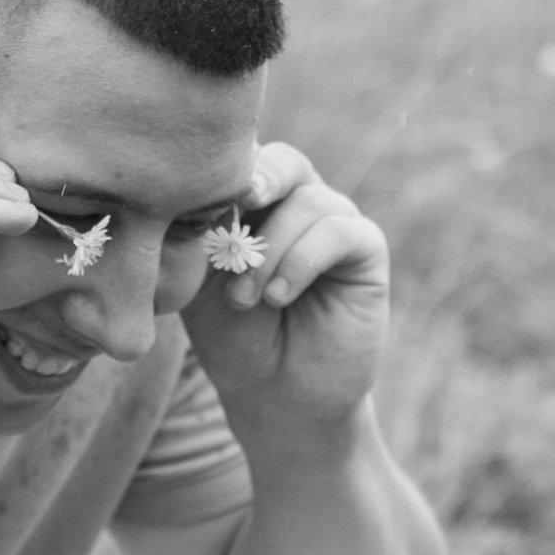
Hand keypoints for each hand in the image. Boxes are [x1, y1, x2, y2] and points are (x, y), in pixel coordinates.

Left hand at [187, 142, 388, 445]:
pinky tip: (279, 296)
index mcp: (258, 202)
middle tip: (237, 206)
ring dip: (270, 250)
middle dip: (258, 180)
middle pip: (284, 162)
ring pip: (308, 201)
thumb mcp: (199, 283)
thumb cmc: (233, 338)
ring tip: (244, 299)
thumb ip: (197, 235)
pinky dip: (303, 260)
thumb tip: (187, 193)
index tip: (195, 192)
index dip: (224, 169)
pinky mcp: (367, 252)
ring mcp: (335, 224)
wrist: (275, 396)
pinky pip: (340, 232)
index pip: (246, 159)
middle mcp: (299, 204)